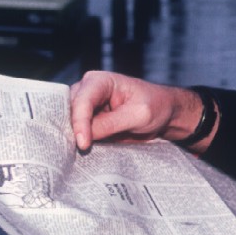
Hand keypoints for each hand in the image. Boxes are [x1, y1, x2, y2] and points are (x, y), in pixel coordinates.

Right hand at [68, 71, 208, 152]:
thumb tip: (86, 136)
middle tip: (70, 150)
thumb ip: (111, 124)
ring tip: (71, 153)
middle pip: (69, 110)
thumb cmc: (157, 106)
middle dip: (70, 129)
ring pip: (69, 122)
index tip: (83, 144)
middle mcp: (89, 90)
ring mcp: (88, 106)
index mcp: (100, 81)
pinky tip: (79, 152)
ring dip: (71, 136)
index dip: (80, 123)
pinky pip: (78, 131)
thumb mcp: (138, 115)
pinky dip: (78, 141)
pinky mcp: (91, 121)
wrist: (166, 114)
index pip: (83, 101)